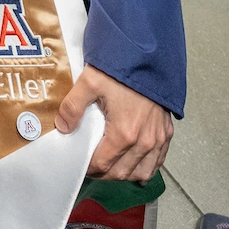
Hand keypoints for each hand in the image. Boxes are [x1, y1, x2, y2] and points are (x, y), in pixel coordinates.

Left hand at [55, 65, 173, 183]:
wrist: (149, 55)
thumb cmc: (121, 68)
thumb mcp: (90, 82)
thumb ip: (72, 106)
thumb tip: (63, 128)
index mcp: (124, 133)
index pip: (103, 165)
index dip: (88, 168)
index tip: (80, 163)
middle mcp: (144, 141)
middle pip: (121, 173)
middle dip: (104, 173)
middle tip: (92, 165)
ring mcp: (158, 138)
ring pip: (141, 172)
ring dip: (124, 173)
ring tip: (111, 167)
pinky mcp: (166, 132)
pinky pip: (158, 161)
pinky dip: (146, 167)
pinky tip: (135, 165)